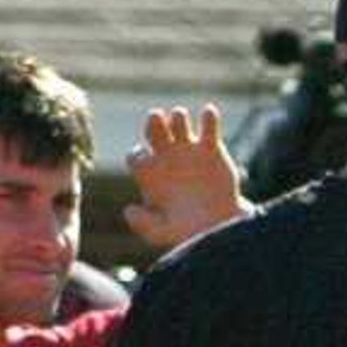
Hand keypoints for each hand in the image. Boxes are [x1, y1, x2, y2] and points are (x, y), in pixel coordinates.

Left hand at [122, 106, 244, 249]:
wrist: (218, 226)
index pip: (135, 157)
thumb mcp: (161, 232)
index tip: (146, 161)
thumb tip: (129, 211)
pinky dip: (209, 118)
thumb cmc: (186, 229)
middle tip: (155, 118)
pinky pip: (208, 127)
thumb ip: (143, 224)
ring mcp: (188, 149)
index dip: (138, 157)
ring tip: (179, 118)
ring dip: (177, 117)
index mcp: (149, 173)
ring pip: (178, 122)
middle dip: (152, 122)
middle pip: (153, 129)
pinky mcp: (211, 148)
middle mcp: (165, 156)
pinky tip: (208, 113)